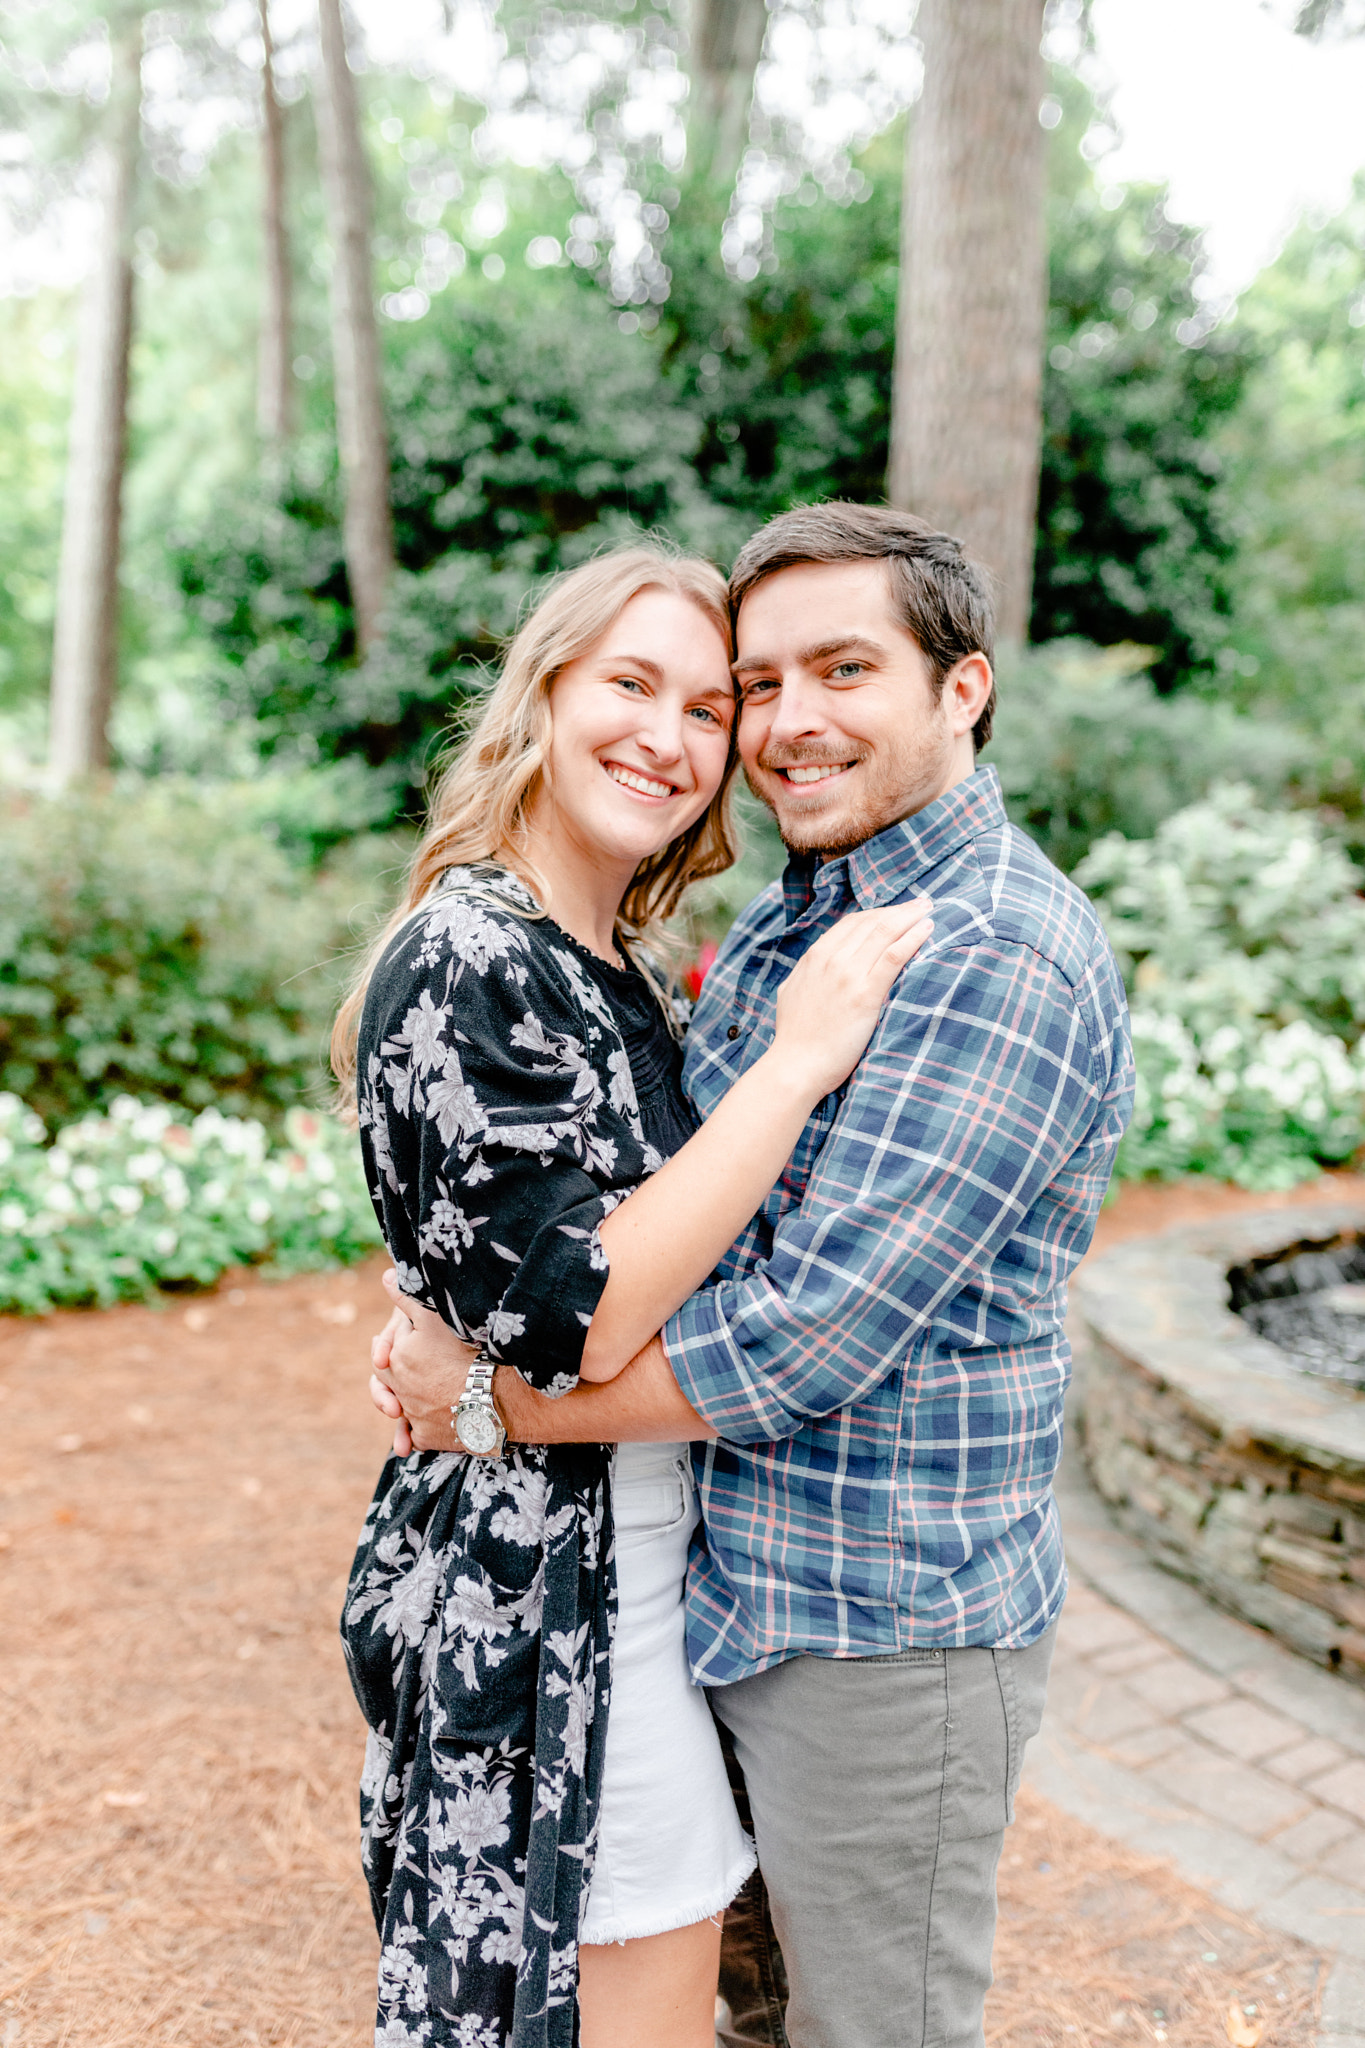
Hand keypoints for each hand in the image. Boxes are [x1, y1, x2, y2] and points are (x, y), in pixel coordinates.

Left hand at [373, 1267, 480, 1453]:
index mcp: (397, 1359)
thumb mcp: (434, 1316)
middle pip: (388, 1383)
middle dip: (389, 1377)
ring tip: (401, 1407)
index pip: (383, 1351)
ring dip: (400, 1408)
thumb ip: (407, 1297)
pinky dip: (416, 1432)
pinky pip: (416, 1435)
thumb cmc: (465, 1352)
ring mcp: (413, 1415)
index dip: (388, 1345)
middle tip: (392, 1371)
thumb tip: (386, 1276)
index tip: (389, 1344)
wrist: (495, 1396)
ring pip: (401, 1411)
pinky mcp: (427, 1437)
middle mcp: (399, 1389)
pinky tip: (419, 1429)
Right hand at [771, 898, 932, 1100]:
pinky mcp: (865, 995)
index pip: (853, 922)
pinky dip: (912, 938)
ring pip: (884, 932)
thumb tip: (818, 963)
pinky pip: (893, 956)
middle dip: (900, 910)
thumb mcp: (793, 992)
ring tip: (930, 910)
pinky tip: (927, 930)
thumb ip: (809, 972)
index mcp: (814, 957)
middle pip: (872, 922)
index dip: (879, 913)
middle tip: (922, 903)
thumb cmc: (795, 1037)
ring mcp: (848, 975)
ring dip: (911, 917)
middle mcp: (831, 959)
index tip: (898, 911)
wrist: (796, 1066)